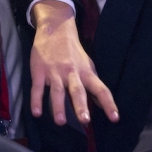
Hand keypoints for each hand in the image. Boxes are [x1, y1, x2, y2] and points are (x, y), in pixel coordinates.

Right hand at [30, 0, 116, 123]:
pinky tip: (36, 113)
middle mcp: (72, 73)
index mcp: (86, 73)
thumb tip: (102, 104)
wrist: (55, 29)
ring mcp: (54, 73)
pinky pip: (37, 88)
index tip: (115, 118)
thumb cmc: (73, 52)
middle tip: (85, 120)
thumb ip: (93, 85)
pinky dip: (36, 101)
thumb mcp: (87, 65)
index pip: (101, 89)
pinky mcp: (39, 71)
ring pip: (57, 91)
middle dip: (81, 106)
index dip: (108, 104)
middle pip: (78, 91)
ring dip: (58, 106)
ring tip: (60, 122)